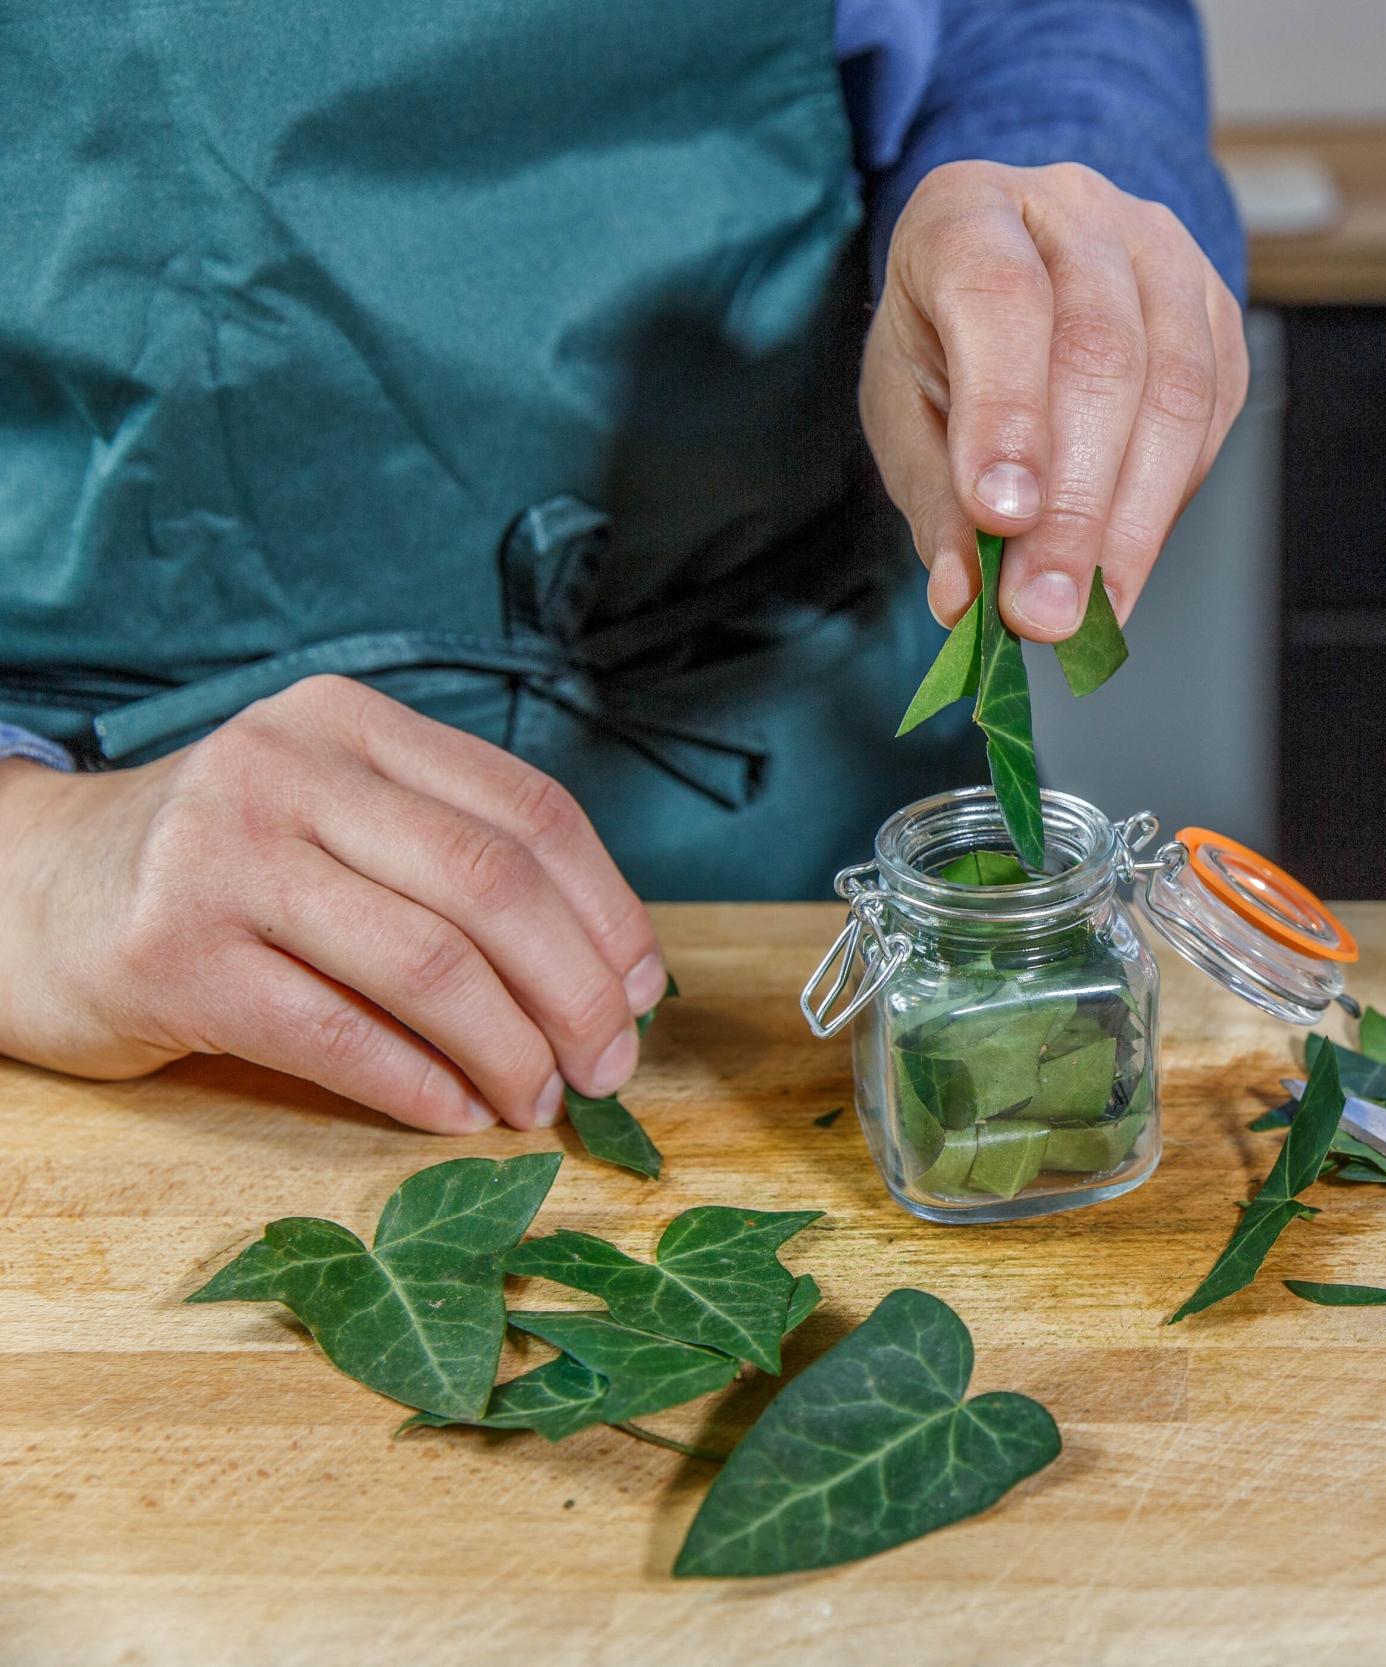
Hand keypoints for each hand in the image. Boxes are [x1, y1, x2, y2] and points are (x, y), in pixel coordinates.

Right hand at [0, 676, 665, 1132]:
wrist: (31, 895)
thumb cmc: (225, 873)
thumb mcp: (337, 822)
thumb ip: (456, 868)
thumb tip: (613, 981)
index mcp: (354, 723)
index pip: (530, 811)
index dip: (609, 911)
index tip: (644, 993)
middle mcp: (290, 769)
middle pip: (493, 886)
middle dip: (576, 991)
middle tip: (610, 1068)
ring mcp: (223, 856)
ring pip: (426, 963)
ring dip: (508, 1050)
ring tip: (537, 1101)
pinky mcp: (173, 955)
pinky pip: (337, 1035)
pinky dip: (419, 1087)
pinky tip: (458, 1114)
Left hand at [860, 161, 1249, 640]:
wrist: (1014, 275)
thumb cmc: (949, 338)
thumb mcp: (906, 407)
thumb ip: (935, 500)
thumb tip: (965, 598)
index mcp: (970, 209)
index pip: (997, 296)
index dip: (1005, 412)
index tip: (1001, 519)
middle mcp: (1076, 210)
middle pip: (1100, 353)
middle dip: (1074, 503)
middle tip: (1046, 608)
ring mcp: (1164, 253)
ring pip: (1175, 388)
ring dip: (1133, 520)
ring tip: (1091, 610)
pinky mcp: (1218, 310)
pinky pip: (1213, 416)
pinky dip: (1167, 502)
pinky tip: (1124, 559)